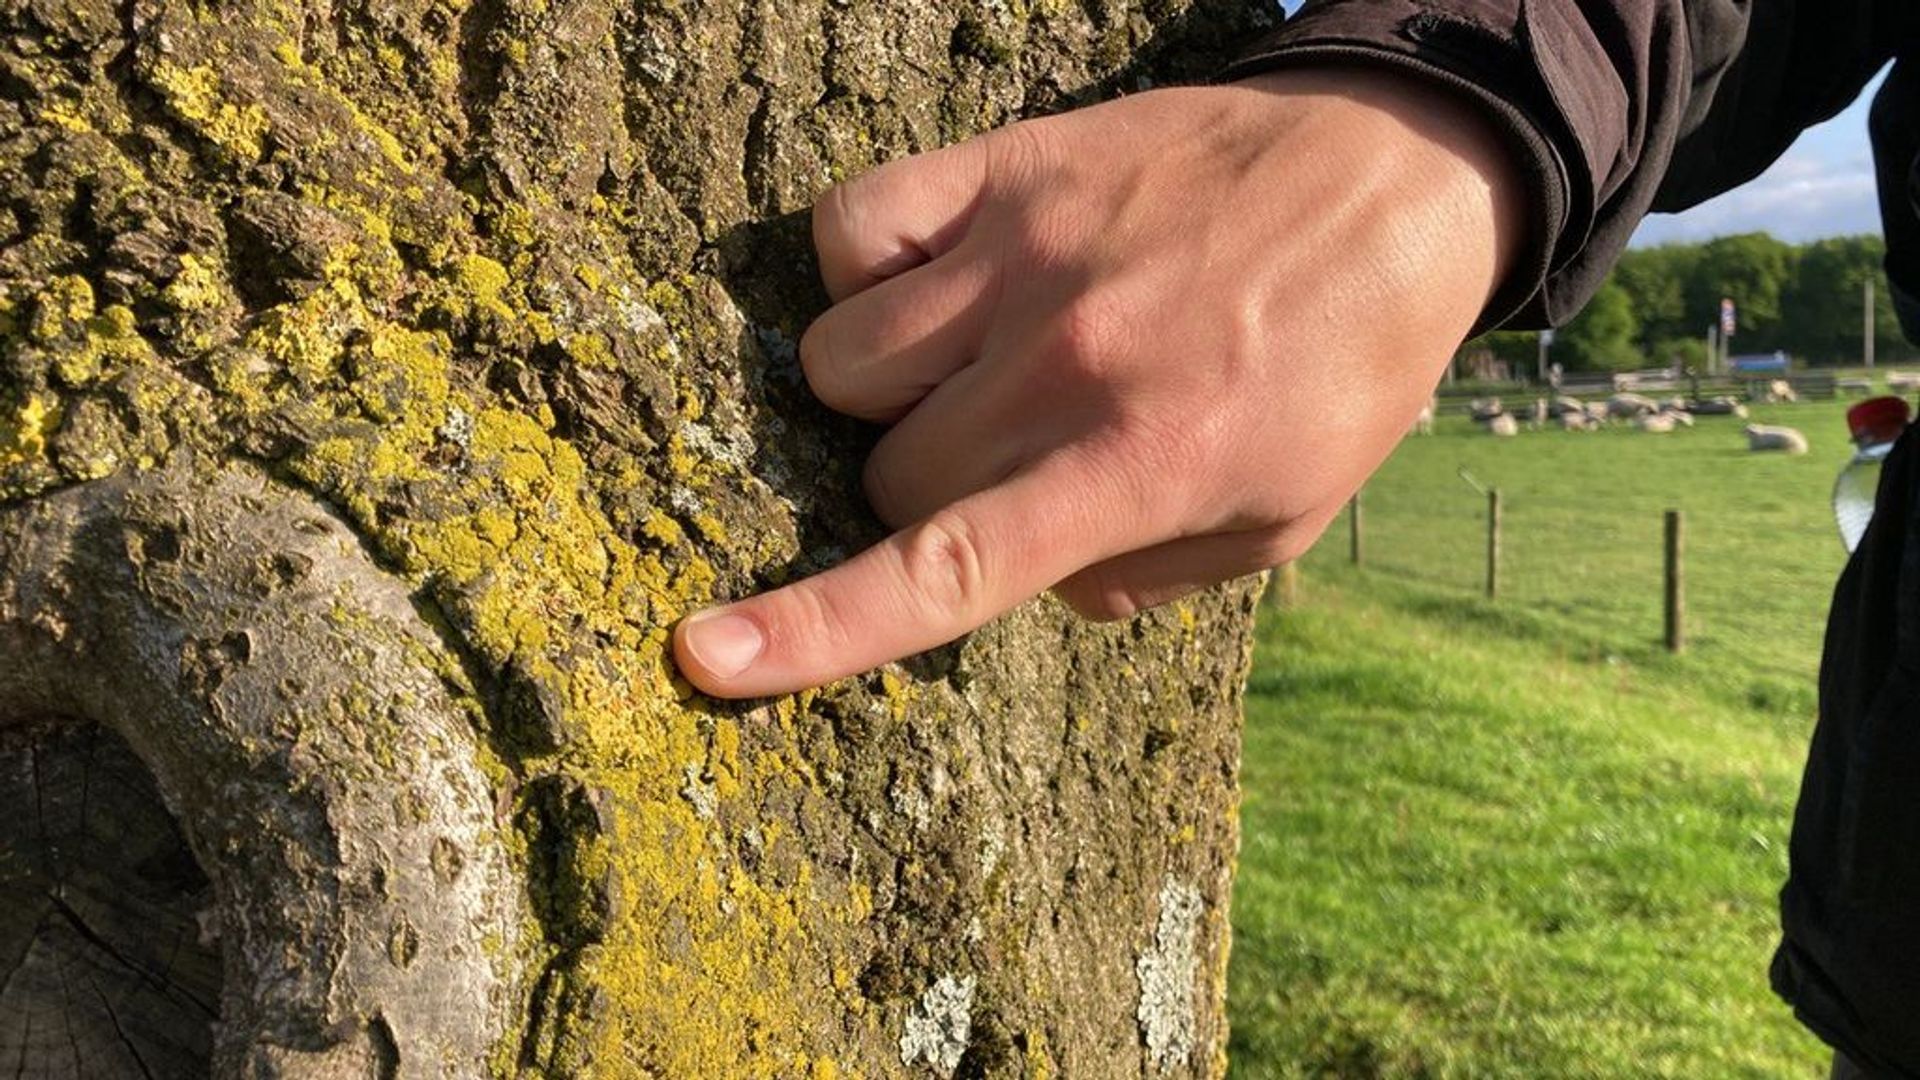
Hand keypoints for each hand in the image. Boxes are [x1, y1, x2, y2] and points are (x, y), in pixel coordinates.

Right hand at [674, 65, 1522, 697]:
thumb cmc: (1346, 363)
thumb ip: (1148, 577)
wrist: (1396, 177)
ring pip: (841, 362)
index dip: (811, 632)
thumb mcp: (1284, 518)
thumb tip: (1036, 584)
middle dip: (921, 495)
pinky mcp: (1009, 166)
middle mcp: (1063, 361)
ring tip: (976, 366)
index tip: (702, 663)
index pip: (941, 568)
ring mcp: (1025, 254)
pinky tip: (936, 284)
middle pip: (882, 472)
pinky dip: (864, 269)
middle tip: (1008, 458)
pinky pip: (851, 226)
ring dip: (886, 393)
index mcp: (1135, 465)